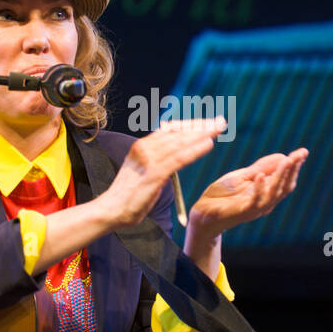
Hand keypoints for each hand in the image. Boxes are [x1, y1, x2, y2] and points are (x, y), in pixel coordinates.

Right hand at [98, 118, 227, 229]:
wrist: (112, 209)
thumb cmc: (129, 194)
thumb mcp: (141, 170)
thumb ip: (155, 159)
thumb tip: (173, 155)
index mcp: (142, 146)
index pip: (170, 129)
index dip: (190, 124)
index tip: (206, 123)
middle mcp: (145, 148)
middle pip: (178, 132)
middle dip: (201, 126)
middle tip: (220, 121)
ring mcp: (149, 159)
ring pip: (181, 142)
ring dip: (202, 134)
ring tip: (219, 129)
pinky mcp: (154, 173)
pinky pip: (179, 158)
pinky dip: (195, 150)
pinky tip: (209, 144)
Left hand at [187, 148, 308, 237]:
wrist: (203, 214)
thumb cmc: (223, 195)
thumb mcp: (243, 177)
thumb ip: (261, 168)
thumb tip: (283, 156)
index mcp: (266, 192)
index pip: (286, 179)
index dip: (295, 166)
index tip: (303, 152)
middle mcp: (265, 202)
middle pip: (285, 186)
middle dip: (293, 170)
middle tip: (299, 155)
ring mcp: (255, 208)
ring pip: (274, 193)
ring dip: (281, 177)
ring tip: (287, 161)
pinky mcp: (243, 212)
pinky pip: (254, 201)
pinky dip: (259, 188)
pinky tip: (260, 176)